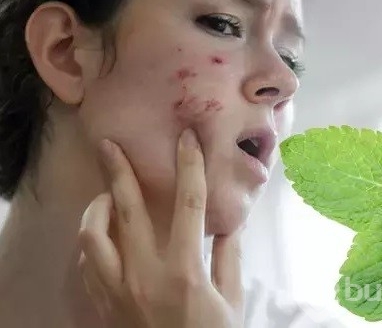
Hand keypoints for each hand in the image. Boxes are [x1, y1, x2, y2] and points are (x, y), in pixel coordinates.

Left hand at [78, 129, 243, 326]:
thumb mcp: (231, 302)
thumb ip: (230, 258)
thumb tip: (230, 224)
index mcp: (184, 268)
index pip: (189, 203)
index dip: (190, 166)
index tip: (187, 138)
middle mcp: (145, 273)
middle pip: (126, 209)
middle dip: (118, 171)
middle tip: (108, 146)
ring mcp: (117, 290)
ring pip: (92, 236)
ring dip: (97, 209)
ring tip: (106, 196)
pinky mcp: (103, 306)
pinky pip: (87, 265)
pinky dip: (93, 245)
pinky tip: (103, 238)